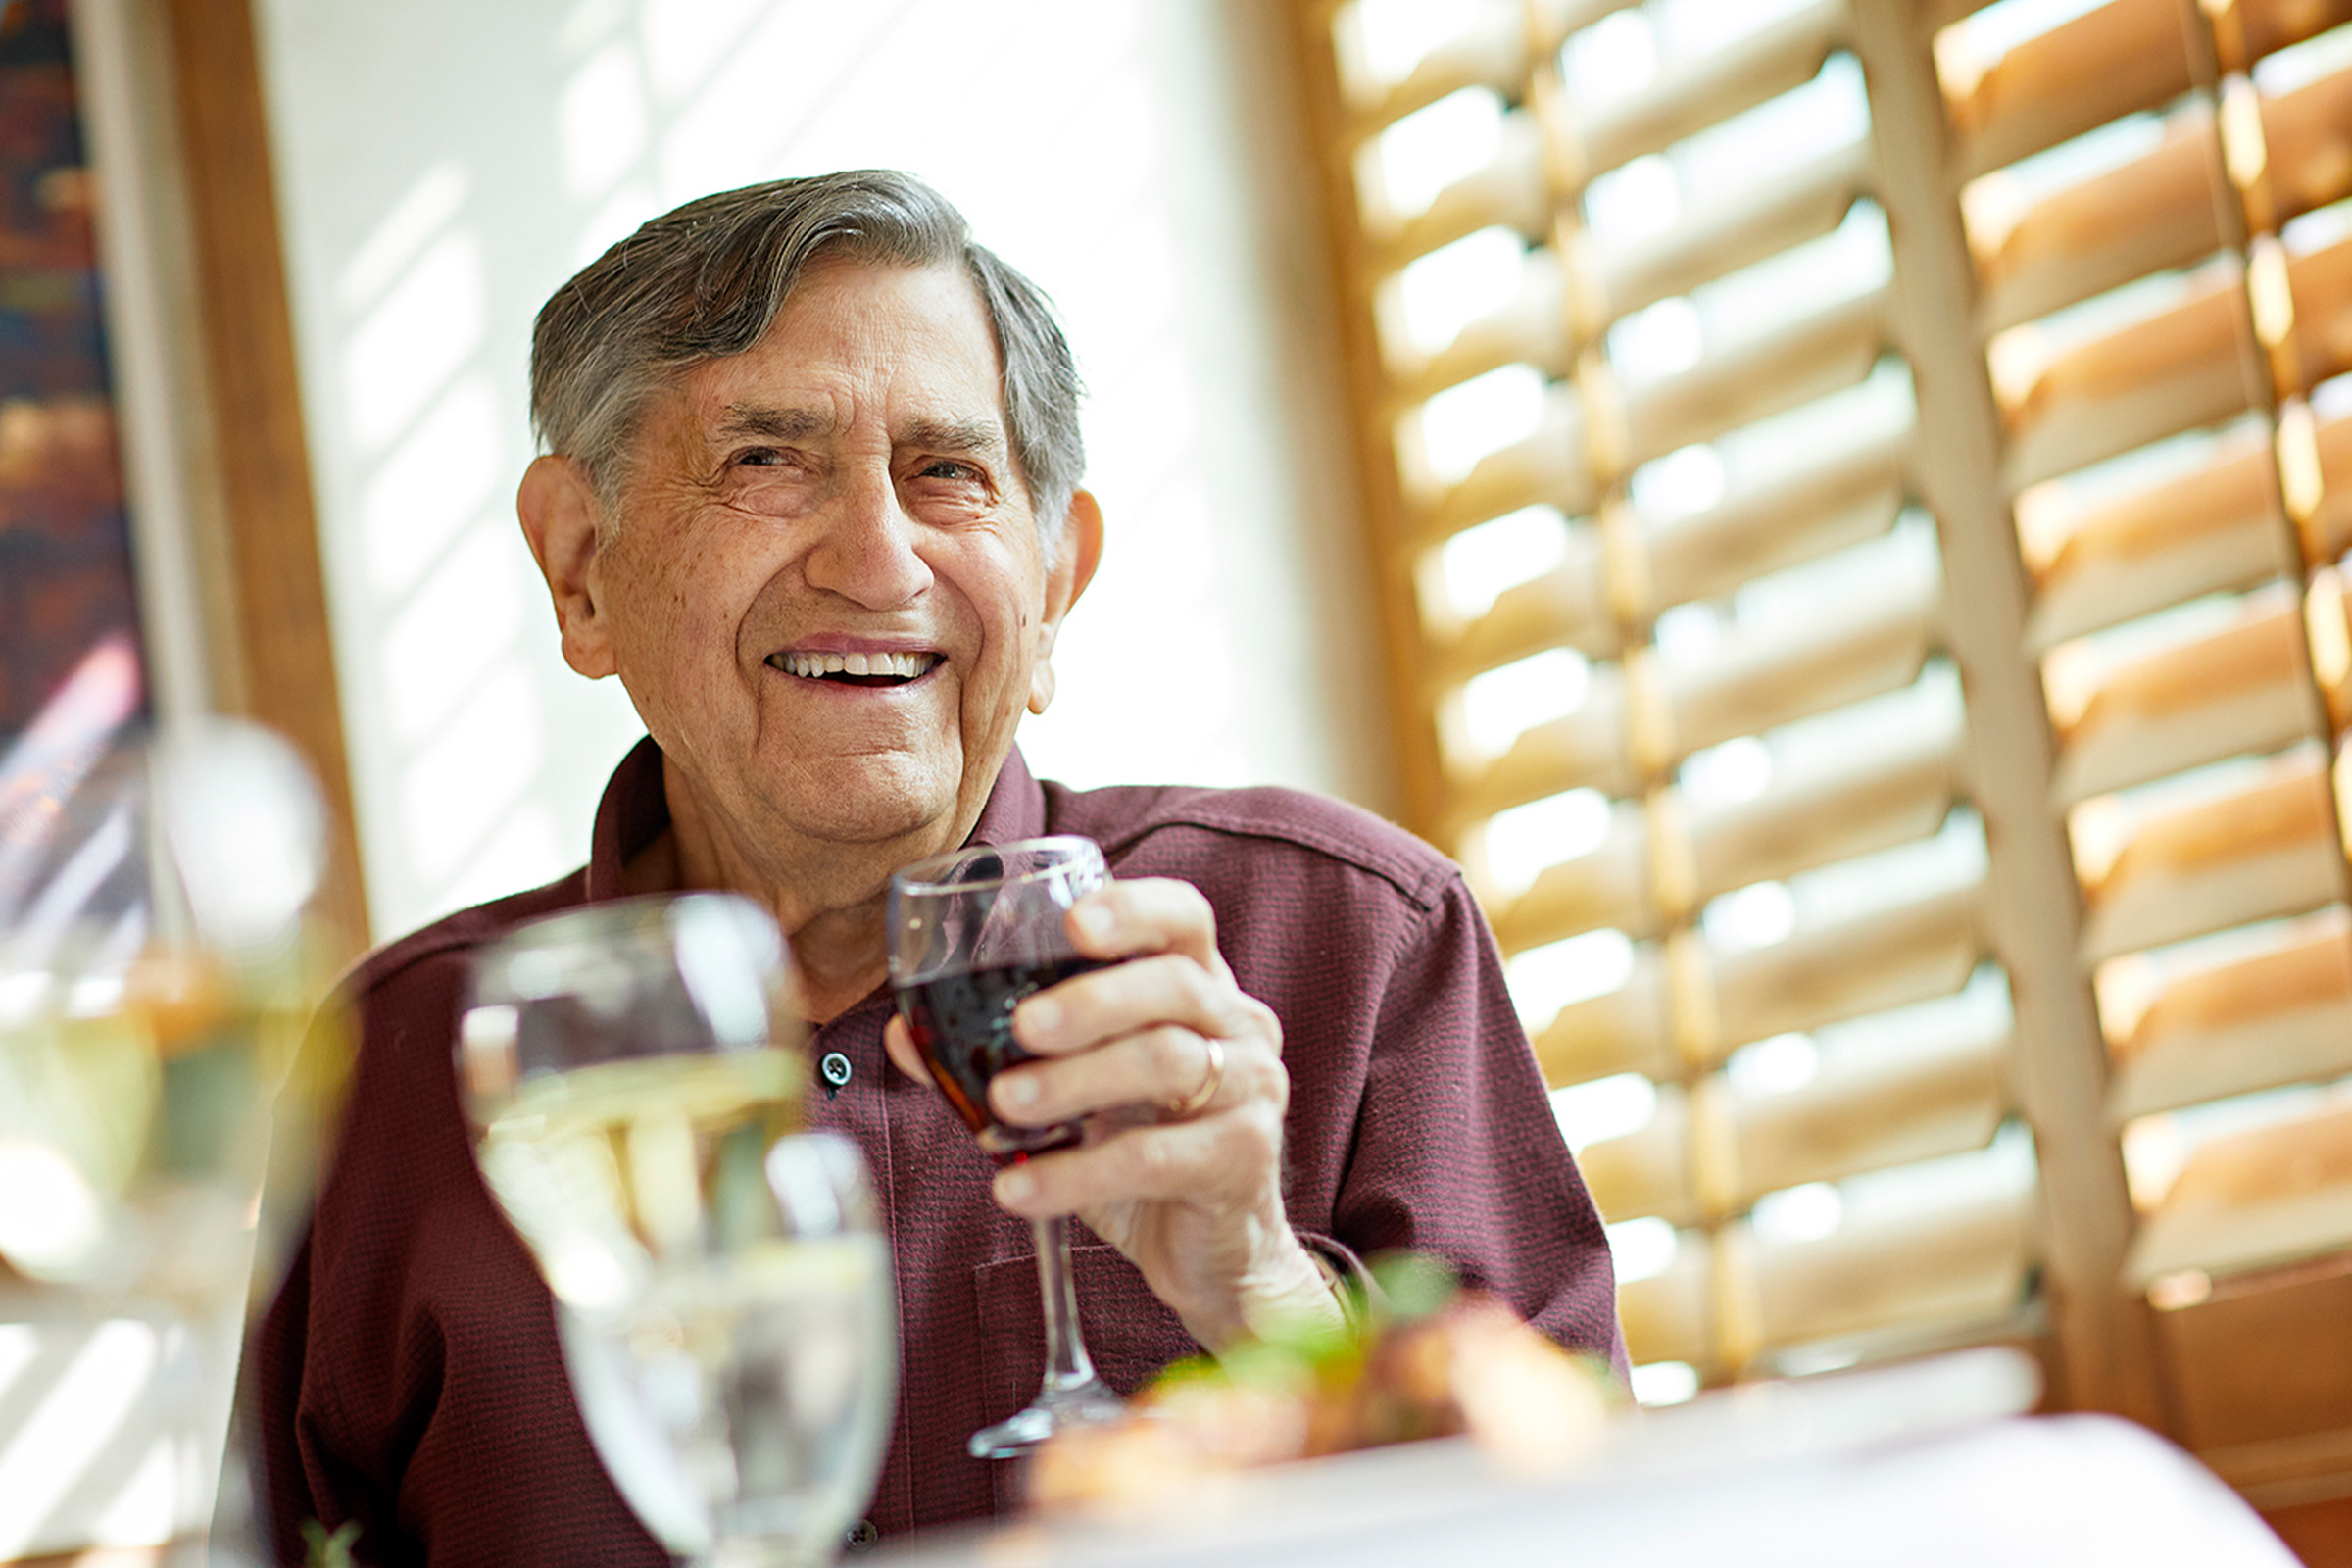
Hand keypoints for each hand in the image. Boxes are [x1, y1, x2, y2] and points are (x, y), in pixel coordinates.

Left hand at [882, 877, 1339, 1349]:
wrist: (1213, 1253)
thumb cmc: (1143, 1150)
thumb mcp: (1079, 1094)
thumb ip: (1004, 1058)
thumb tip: (905, 1034)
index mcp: (1201, 988)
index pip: (1185, 917)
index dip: (1133, 909)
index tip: (1072, 924)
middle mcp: (1240, 1026)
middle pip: (1174, 984)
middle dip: (1091, 1000)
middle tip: (1021, 1028)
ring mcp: (1251, 1091)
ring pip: (1166, 1063)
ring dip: (1074, 1083)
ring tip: (1004, 1106)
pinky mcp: (1243, 1161)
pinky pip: (1154, 1158)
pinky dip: (1076, 1174)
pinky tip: (1019, 1187)